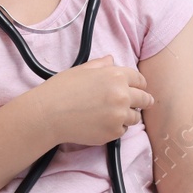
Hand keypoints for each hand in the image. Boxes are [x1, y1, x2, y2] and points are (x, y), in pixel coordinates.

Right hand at [34, 55, 155, 146]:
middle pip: (144, 99)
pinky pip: (123, 130)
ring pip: (135, 117)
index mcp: (115, 76)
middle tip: (143, 104)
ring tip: (114, 115)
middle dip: (143, 101)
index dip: (140, 84)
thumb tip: (111, 60)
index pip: (139, 80)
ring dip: (129, 115)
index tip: (140, 88)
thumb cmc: (61, 90)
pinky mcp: (114, 133)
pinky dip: (116, 128)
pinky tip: (102, 124)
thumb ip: (100, 65)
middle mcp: (122, 95)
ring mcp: (119, 115)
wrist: (48, 115)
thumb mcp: (81, 70)